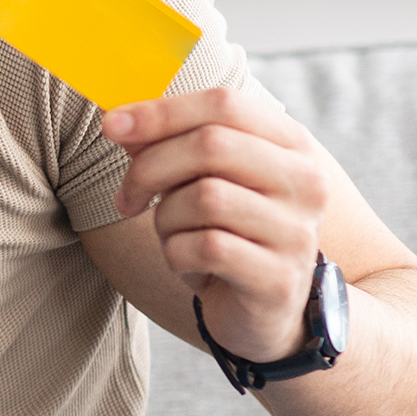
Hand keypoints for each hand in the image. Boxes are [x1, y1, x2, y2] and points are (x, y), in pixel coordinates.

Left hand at [104, 87, 331, 362]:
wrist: (266, 312)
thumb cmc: (226, 233)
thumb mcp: (200, 181)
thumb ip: (168, 145)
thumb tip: (120, 121)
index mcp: (289, 144)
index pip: (223, 103)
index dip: (160, 111)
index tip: (112, 125)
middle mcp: (304, 181)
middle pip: (210, 145)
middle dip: (150, 169)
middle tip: (127, 198)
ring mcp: (297, 230)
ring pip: (203, 198)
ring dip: (167, 220)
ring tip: (175, 237)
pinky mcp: (278, 277)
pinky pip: (205, 248)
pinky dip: (178, 255)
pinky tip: (188, 265)